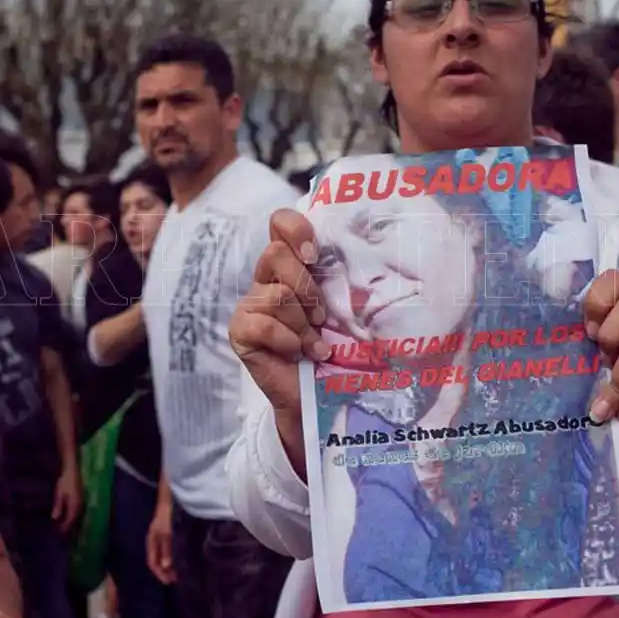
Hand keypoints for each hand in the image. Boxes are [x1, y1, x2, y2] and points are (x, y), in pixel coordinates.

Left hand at [51, 465, 81, 532]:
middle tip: (62, 532)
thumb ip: (58, 506)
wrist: (72, 470)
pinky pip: (78, 510)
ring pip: (77, 514)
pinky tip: (70, 515)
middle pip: (75, 518)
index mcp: (74, 505)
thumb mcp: (59, 494)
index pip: (70, 519)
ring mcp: (82, 501)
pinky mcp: (81, 497)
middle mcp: (80, 505)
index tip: (60, 533)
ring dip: (72, 521)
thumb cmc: (64, 481)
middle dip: (69, 525)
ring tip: (66, 525)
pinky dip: (74, 515)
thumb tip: (55, 518)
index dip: (65, 527)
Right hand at [146, 500, 175, 583]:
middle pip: (156, 561)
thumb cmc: (166, 517)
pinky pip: (165, 551)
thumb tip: (166, 566)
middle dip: (164, 572)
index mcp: (151, 543)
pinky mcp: (165, 535)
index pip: (153, 563)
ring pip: (161, 557)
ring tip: (177, 574)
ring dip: (168, 566)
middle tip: (174, 580)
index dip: (160, 574)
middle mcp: (153, 542)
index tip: (169, 582)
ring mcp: (158, 539)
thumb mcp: (167, 533)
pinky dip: (170, 558)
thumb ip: (166, 549)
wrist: (168, 500)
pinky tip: (177, 560)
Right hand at [228, 209, 328, 476]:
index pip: (280, 223)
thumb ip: (344, 280)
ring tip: (313, 344)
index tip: (314, 255)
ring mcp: (250, 304)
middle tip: (320, 316)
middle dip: (305, 287)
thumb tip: (378, 259)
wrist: (316, 395)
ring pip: (276, 295)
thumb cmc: (335, 347)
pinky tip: (298, 355)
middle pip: (275, 254)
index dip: (295, 229)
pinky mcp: (240, 330)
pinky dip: (288, 342)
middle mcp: (266, 279)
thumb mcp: (345, 308)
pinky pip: (264, 325)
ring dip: (302, 325)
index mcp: (292, 264)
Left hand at [583, 269, 618, 535]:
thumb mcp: (577, 370)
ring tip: (605, 404)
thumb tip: (527, 328)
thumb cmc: (593, 406)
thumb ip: (569, 345)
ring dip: (615, 381)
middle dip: (612, 329)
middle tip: (599, 357)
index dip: (600, 298)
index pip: (616, 281)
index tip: (586, 329)